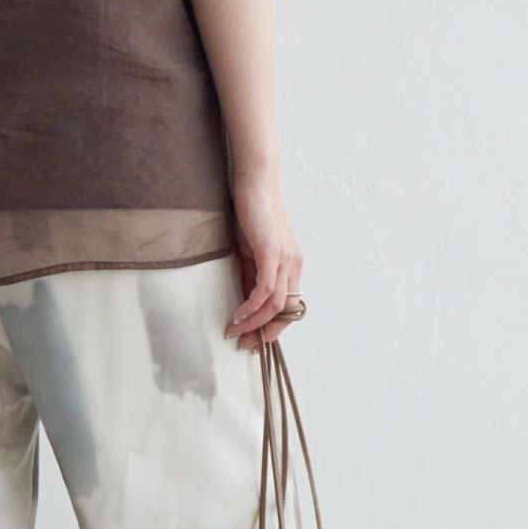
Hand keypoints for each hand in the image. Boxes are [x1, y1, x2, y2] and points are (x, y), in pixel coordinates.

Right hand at [223, 178, 304, 348]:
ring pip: (275, 304)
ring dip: (253, 323)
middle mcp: (294, 264)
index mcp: (292, 266)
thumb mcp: (250, 253)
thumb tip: (244, 303)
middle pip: (286, 311)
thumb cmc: (251, 214)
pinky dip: (251, 305)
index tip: (253, 341)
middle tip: (243, 344)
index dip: (273, 329)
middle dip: (265, 333)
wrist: (254, 183)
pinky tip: (237, 313)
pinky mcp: (272, 252)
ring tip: (234, 331)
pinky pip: (265, 288)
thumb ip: (250, 277)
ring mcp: (285, 258)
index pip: (289, 308)